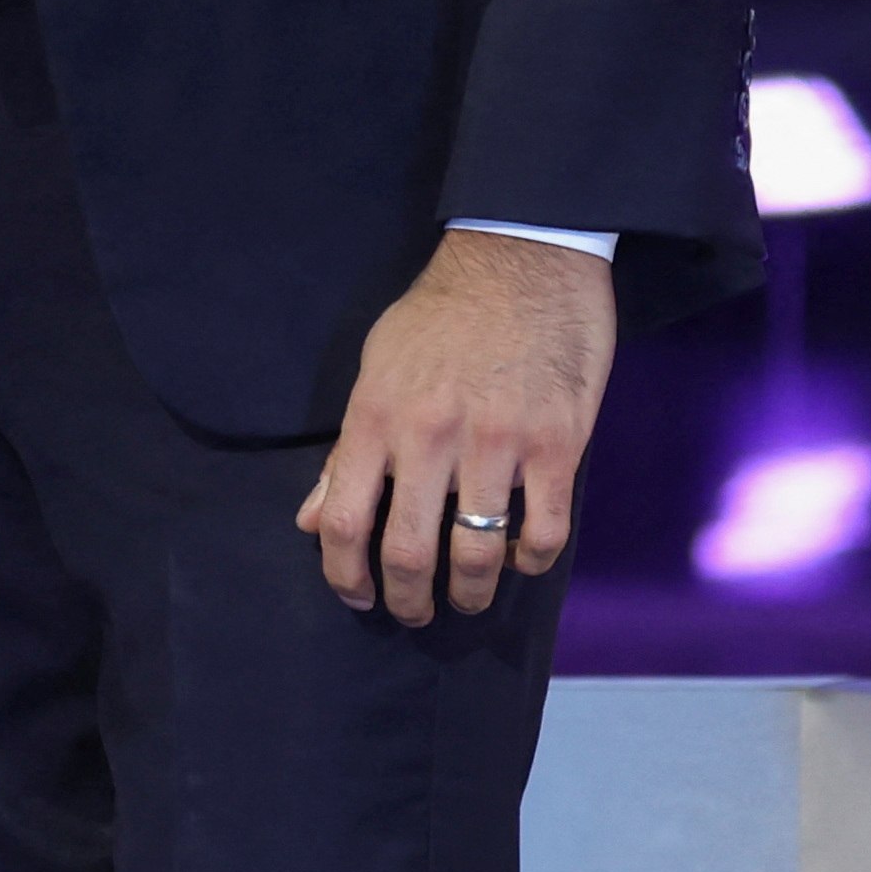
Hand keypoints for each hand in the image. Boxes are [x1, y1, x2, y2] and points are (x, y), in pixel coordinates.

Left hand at [299, 231, 613, 622]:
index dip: (343, 575)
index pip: (342, 519)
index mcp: (376, 417)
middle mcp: (430, 436)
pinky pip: (543, 531)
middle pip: (408, 551)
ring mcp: (497, 443)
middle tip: (414, 612)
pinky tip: (523, 559)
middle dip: (407, 600)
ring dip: (471, 594)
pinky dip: (531, 561)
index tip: (356, 597)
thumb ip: (348, 450)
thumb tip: (313, 519)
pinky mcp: (557, 444)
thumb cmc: (442, 314)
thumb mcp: (377, 369)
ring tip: (469, 599)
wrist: (523, 258)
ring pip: (476, 554)